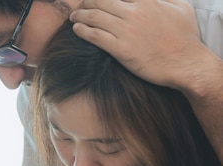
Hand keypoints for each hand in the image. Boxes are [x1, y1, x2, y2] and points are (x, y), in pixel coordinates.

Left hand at [69, 0, 209, 90]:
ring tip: (74, 16)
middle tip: (81, 5)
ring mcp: (126, 31)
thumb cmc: (186, 38)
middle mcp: (135, 13)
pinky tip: (77, 29)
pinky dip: (82, 30)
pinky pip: (94, 36)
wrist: (186, 64)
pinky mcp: (120, 49)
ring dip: (80, 15)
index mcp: (148, 1)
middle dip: (87, 2)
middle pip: (101, 1)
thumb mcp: (182, 8)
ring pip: (94, 17)